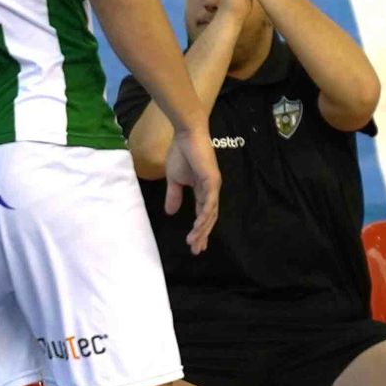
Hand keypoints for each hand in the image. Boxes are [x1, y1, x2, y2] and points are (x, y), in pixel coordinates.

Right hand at [164, 127, 220, 253]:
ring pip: (210, 213)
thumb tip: (171, 213)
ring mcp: (213, 185)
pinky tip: (199, 226)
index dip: (199, 229)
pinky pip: (210, 202)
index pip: (203, 214)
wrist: (186, 135)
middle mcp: (211, 190)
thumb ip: (174, 195)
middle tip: (196, 251)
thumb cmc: (181, 153)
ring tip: (194, 242)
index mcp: (203, 190)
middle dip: (202, 234)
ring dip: (202, 229)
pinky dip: (205, 215)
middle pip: (209, 217)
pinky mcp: (212, 180)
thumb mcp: (174, 180)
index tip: (194, 244)